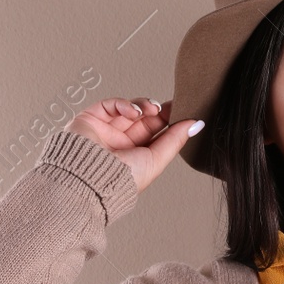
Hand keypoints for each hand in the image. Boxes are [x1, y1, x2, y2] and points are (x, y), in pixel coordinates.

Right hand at [64, 97, 202, 193]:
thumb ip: (175, 141)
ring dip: (144, 106)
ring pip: (130, 109)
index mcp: (134, 156)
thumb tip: (197, 124)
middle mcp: (119, 143)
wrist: (87, 179)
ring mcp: (105, 130)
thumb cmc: (120, 179)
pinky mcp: (91, 118)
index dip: (170, 121)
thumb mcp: (156, 160)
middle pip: (145, 119)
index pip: (155, 134)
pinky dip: (125, 105)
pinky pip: (111, 105)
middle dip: (160, 111)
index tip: (186, 111)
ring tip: (153, 110)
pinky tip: (134, 112)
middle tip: (174, 104)